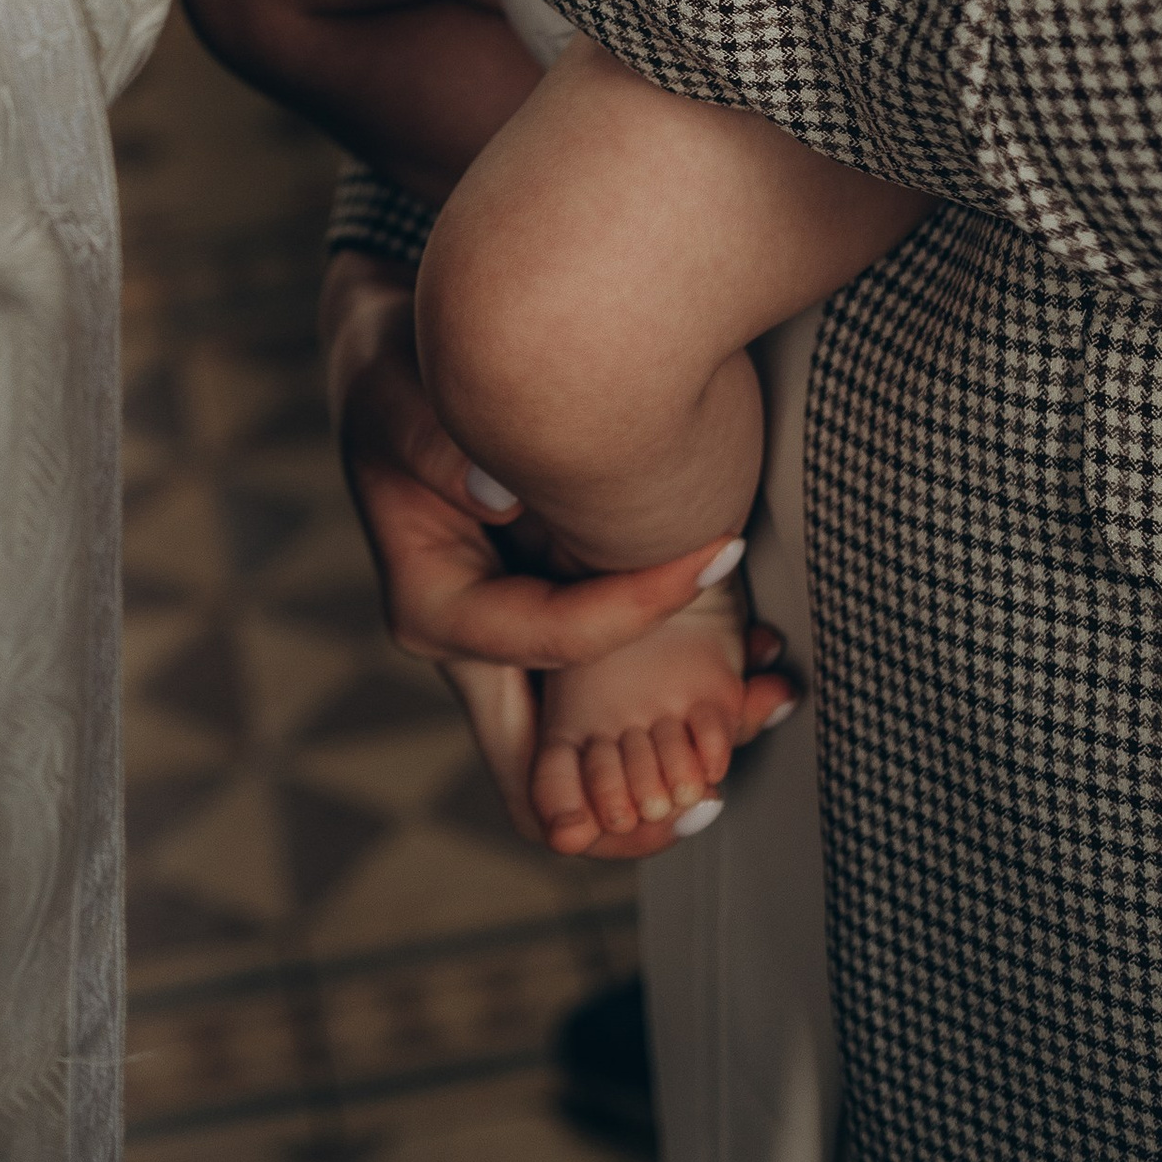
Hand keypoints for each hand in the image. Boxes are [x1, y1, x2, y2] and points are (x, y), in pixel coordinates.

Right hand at [323, 257, 790, 859]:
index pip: (548, 638)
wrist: (403, 359)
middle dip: (628, 802)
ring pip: (588, 745)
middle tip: (721, 789)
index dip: (635, 607)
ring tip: (768, 704)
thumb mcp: (395, 393)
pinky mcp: (556, 612)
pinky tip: (755, 658)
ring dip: (670, 747)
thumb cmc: (393, 373)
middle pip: (544, 775)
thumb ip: (435, 443)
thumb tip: (499, 493)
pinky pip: (615, 683)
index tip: (716, 550)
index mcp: (433, 606)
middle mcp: (476, 644)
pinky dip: (679, 686)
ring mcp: (519, 639)